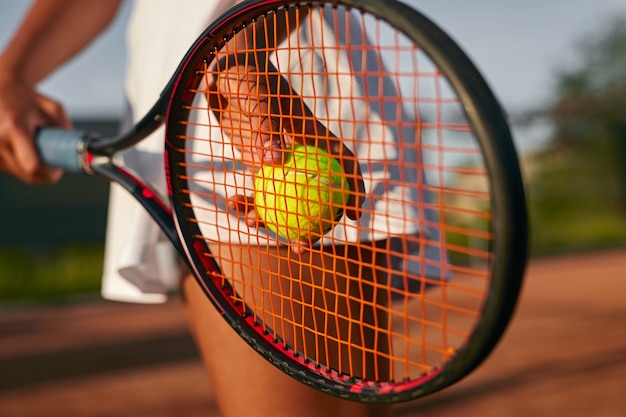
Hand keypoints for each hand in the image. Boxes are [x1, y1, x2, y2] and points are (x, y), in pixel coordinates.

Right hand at [0, 74, 70, 183]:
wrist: (1, 88)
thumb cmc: (28, 99)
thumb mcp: (54, 108)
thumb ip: (66, 129)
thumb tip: (78, 151)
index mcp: (15, 128)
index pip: (32, 166)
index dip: (48, 173)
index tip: (57, 169)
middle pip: (26, 174)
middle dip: (43, 171)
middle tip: (50, 159)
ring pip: (17, 173)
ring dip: (29, 168)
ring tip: (32, 147)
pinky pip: (8, 169)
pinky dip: (17, 164)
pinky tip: (20, 148)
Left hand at [208, 60, 364, 252]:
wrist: (227, 70)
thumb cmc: (248, 78)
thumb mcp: (256, 97)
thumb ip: (265, 127)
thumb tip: (273, 163)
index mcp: (314, 135)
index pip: (344, 165)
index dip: (355, 190)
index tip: (355, 215)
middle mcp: (301, 153)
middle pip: (317, 193)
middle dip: (313, 224)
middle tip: (303, 246)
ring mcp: (281, 161)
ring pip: (286, 198)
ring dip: (273, 218)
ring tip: (253, 225)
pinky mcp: (259, 163)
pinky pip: (258, 190)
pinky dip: (247, 200)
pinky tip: (232, 205)